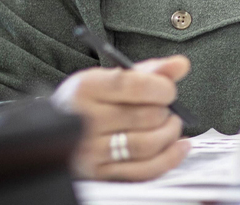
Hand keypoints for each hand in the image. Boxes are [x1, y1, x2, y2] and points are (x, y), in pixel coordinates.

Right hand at [51, 55, 191, 180]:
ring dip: (169, 133)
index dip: (161, 87)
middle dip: (165, 111)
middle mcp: (85, 120)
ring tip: (171, 125)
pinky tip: (179, 146)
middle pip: (145, 116)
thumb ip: (149, 70)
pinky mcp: (100, 173)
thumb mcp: (111, 77)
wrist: (58, 129)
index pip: (134, 85)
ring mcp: (91, 150)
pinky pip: (143, 170)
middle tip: (166, 109)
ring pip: (146, 145)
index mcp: (87, 88)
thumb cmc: (91, 100)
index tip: (168, 90)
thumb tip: (181, 65)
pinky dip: (169, 158)